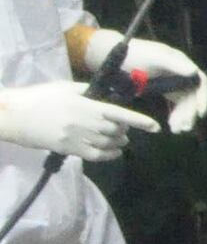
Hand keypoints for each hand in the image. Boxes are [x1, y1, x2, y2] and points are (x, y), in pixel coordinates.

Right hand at [0, 82, 155, 162]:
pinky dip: (109, 155)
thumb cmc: (40, 98)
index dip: (140, 121)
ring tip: (121, 140)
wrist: (15, 115)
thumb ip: (87, 91)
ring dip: (119, 143)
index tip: (155, 127)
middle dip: (124, 130)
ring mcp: (77, 137)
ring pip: (108, 144)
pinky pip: (96, 156)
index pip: (120, 114)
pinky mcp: (69, 149)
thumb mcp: (65, 88)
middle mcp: (85, 122)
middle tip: (124, 130)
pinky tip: (114, 152)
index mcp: (86, 105)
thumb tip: (106, 95)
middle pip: (116, 130)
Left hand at [96, 35, 206, 132]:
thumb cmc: (135, 54)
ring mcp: (172, 82)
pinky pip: (174, 104)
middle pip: (192, 96)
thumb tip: (194, 72)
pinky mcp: (164, 90)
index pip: (200, 82)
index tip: (200, 113)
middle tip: (182, 128)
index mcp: (181, 63)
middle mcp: (181, 73)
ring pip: (184, 103)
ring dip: (182, 116)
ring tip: (176, 130)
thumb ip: (174, 65)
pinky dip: (175, 114)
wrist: (114, 56)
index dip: (203, 97)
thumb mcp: (154, 58)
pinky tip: (172, 124)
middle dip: (189, 113)